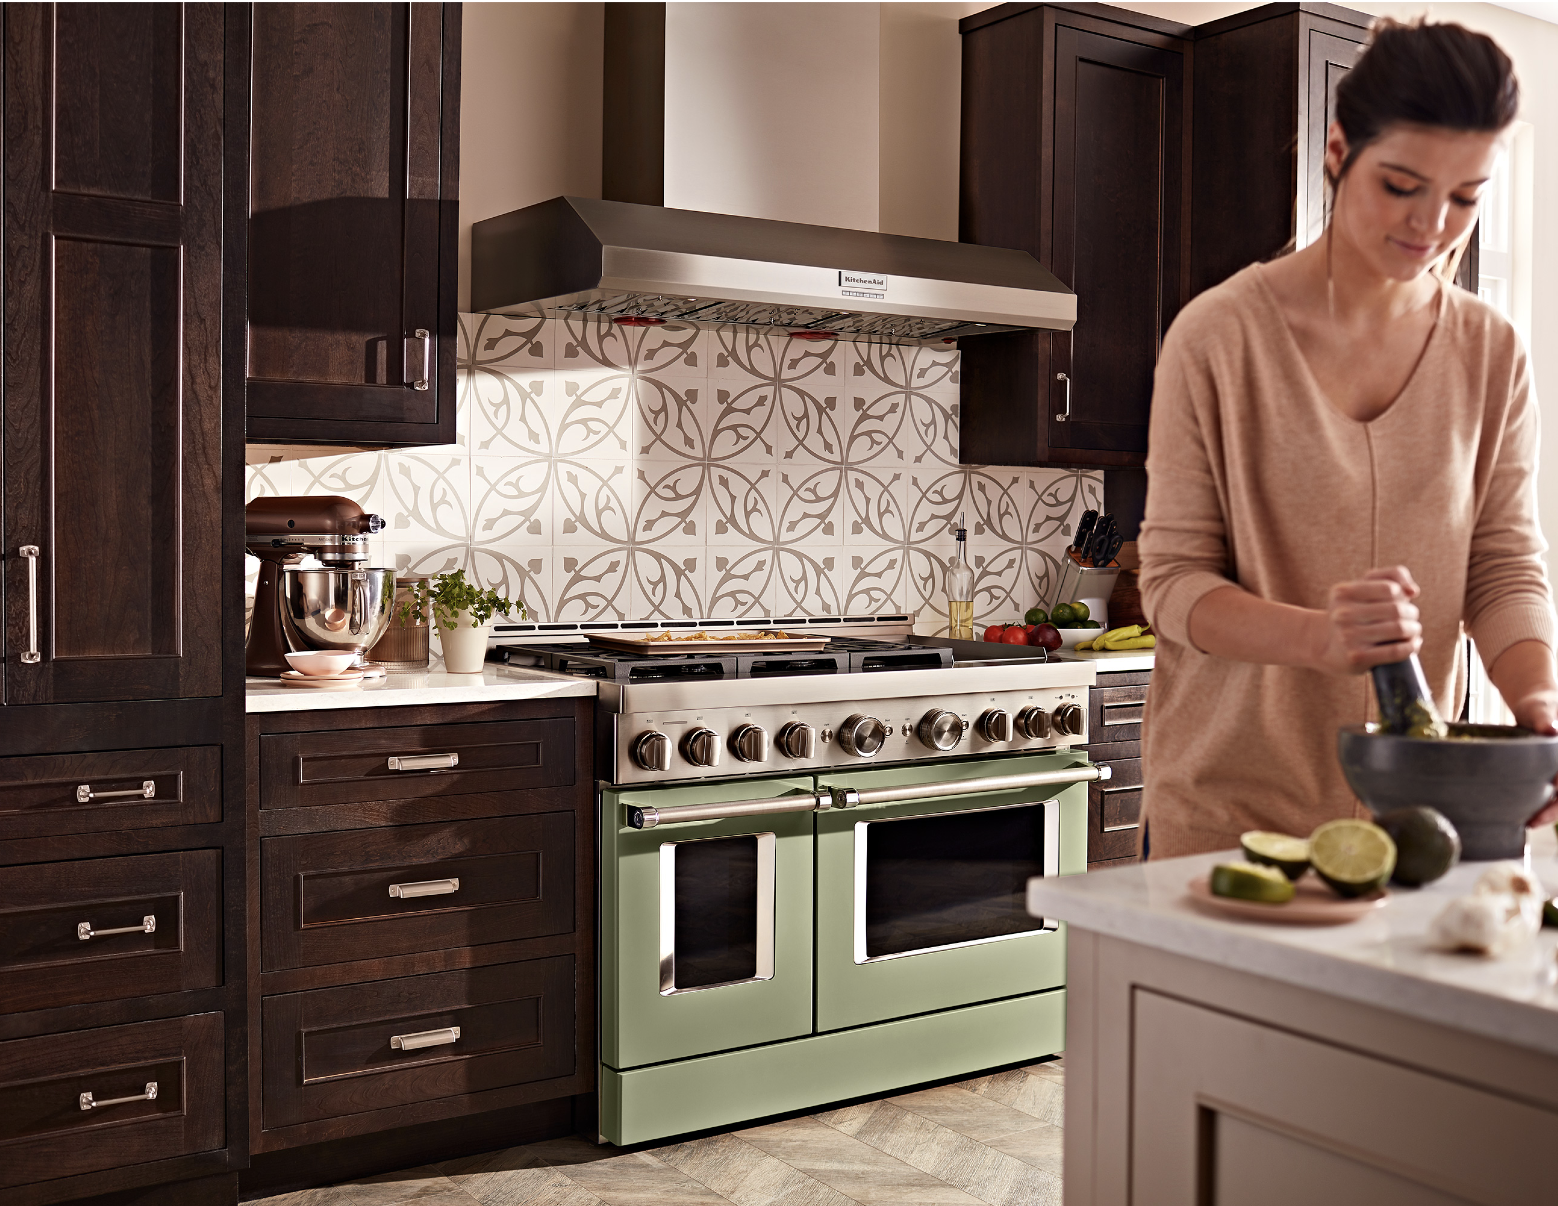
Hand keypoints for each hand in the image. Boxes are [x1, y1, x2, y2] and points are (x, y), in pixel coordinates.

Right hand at [1312, 566, 1422, 675]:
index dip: (1402, 594)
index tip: (1400, 601)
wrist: (1326, 647)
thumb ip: (1391, 576)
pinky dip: (1411, 647)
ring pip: (1399, 629)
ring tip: (1413, 631)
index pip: (1390, 588)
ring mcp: (1348, 636)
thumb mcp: (1363, 588)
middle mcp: (1342, 614)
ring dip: (1414, 630)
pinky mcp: (1357, 656)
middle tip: (1411, 618)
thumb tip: (1412, 591)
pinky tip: (1413, 644)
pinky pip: (1395, 651)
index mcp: (1342, 593)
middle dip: (1412, 613)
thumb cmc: (1352, 613)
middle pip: (1397, 609)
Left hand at [1511, 689, 1557, 826]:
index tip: (1540, 815)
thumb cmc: (1539, 704)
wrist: (1536, 704)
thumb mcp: (1540, 708)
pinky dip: (1544, 803)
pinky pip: (1554, 792)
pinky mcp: (1555, 773)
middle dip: (1554, 811)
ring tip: (1528, 822)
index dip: (1557, 802)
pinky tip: (1527, 812)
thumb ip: (1544, 717)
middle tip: (1530, 823)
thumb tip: (1550, 730)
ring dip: (1550, 810)